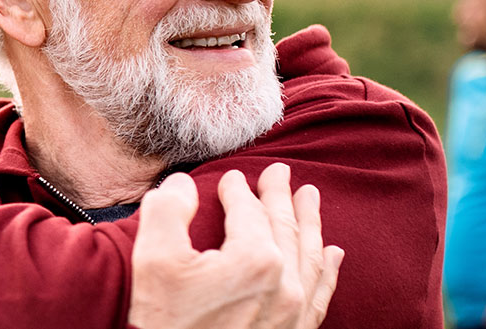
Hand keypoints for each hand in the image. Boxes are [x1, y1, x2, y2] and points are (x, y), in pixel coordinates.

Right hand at [129, 164, 343, 328]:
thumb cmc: (164, 324)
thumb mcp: (153, 260)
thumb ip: (168, 211)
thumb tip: (183, 185)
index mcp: (255, 259)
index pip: (249, 211)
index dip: (238, 190)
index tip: (232, 178)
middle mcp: (285, 284)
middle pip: (285, 227)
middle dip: (280, 197)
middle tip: (281, 172)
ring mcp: (294, 312)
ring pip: (310, 256)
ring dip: (311, 223)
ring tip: (310, 198)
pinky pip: (320, 295)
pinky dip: (327, 270)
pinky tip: (332, 255)